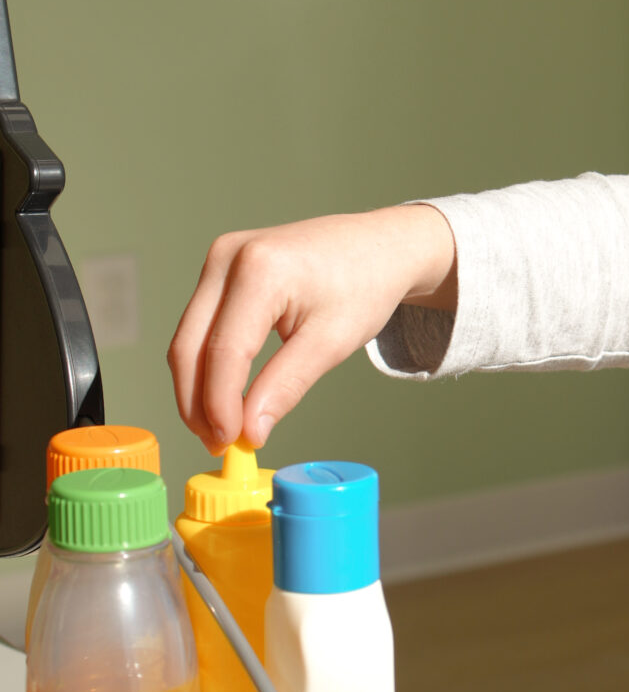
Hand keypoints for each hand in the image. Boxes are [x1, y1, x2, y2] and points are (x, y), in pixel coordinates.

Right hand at [168, 205, 457, 453]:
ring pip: (188, 339)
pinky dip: (206, 364)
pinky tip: (223, 397)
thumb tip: (249, 431)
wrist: (378, 246)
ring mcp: (219, 258)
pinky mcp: (220, 269)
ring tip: (221, 429)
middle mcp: (228, 257)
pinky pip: (200, 326)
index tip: (231, 443)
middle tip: (218, 445)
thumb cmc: (364, 286)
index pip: (223, 353)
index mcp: (259, 269)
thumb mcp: (332, 342)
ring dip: (197, 388)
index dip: (220, 406)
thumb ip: (286, 386)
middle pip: (189, 347)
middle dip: (197, 404)